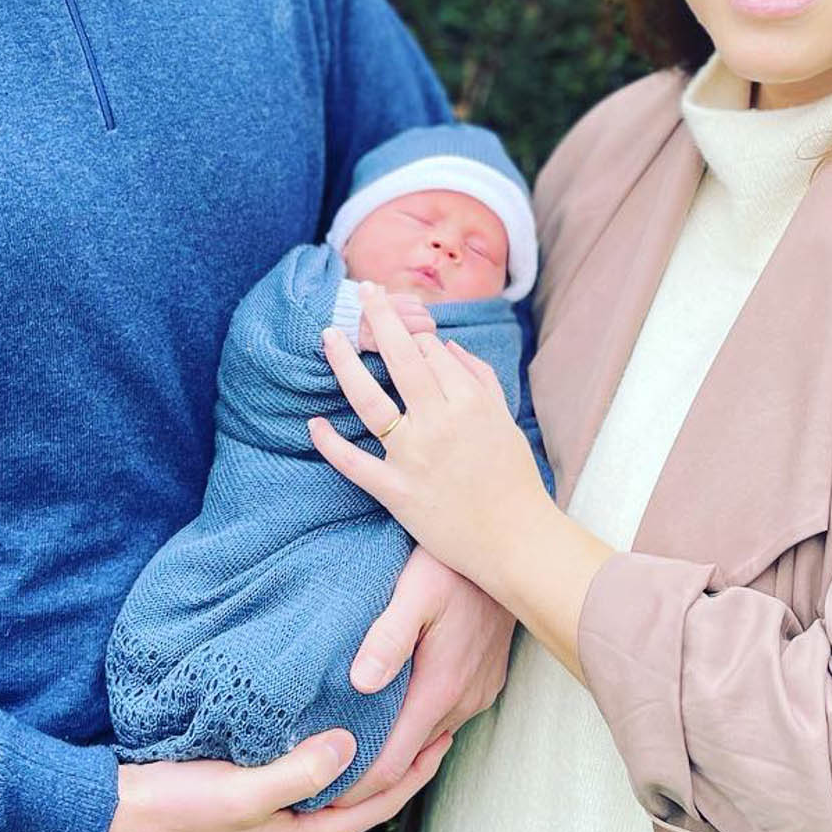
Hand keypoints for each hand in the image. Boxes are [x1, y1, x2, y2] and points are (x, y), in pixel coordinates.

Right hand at [104, 727, 450, 831]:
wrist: (122, 810)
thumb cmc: (180, 808)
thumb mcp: (243, 793)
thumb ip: (298, 772)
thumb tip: (352, 746)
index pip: (380, 803)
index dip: (416, 769)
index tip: (447, 731)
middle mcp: (300, 826)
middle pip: (368, 792)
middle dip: (405, 758)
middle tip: (435, 713)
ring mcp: (280, 809)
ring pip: (342, 778)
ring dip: (373, 749)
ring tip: (400, 709)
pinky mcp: (260, 787)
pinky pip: (314, 765)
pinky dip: (336, 743)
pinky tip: (341, 713)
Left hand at [311, 283, 550, 583]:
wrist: (516, 540)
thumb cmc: (513, 479)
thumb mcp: (505, 420)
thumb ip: (479, 378)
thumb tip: (445, 346)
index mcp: (470, 401)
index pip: (431, 351)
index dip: (416, 336)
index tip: (407, 330)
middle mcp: (440, 422)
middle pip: (401, 358)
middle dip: (379, 317)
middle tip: (364, 291)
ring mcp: (415, 456)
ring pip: (370, 401)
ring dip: (345, 364)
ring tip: (328, 335)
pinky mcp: (397, 491)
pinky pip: (355, 464)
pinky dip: (331, 444)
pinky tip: (314, 423)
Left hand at [331, 546, 512, 804]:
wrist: (511, 549)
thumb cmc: (455, 562)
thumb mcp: (415, 588)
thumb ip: (388, 636)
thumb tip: (361, 682)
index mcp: (441, 687)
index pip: (393, 763)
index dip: (356, 787)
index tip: (320, 797)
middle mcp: (464, 700)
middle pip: (410, 758)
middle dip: (369, 773)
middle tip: (323, 780)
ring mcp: (478, 693)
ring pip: (428, 738)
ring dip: (395, 747)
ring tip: (350, 750)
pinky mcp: (484, 682)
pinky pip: (445, 716)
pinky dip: (417, 725)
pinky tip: (392, 713)